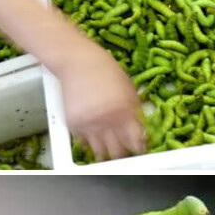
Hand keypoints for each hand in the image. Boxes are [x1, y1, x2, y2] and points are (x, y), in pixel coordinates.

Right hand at [58, 34, 146, 160]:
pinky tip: (95, 135)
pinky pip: (84, 143)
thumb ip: (135, 110)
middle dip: (123, 153)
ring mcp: (88, 124)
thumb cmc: (105, 69)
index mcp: (124, 110)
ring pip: (100, 152)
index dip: (140, 148)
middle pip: (118, 152)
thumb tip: (141, 129)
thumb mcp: (128, 87)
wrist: (76, 61)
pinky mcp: (73, 124)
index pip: (136, 141)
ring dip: (106, 152)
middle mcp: (106, 120)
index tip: (141, 149)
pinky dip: (90, 142)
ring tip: (110, 148)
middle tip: (125, 150)